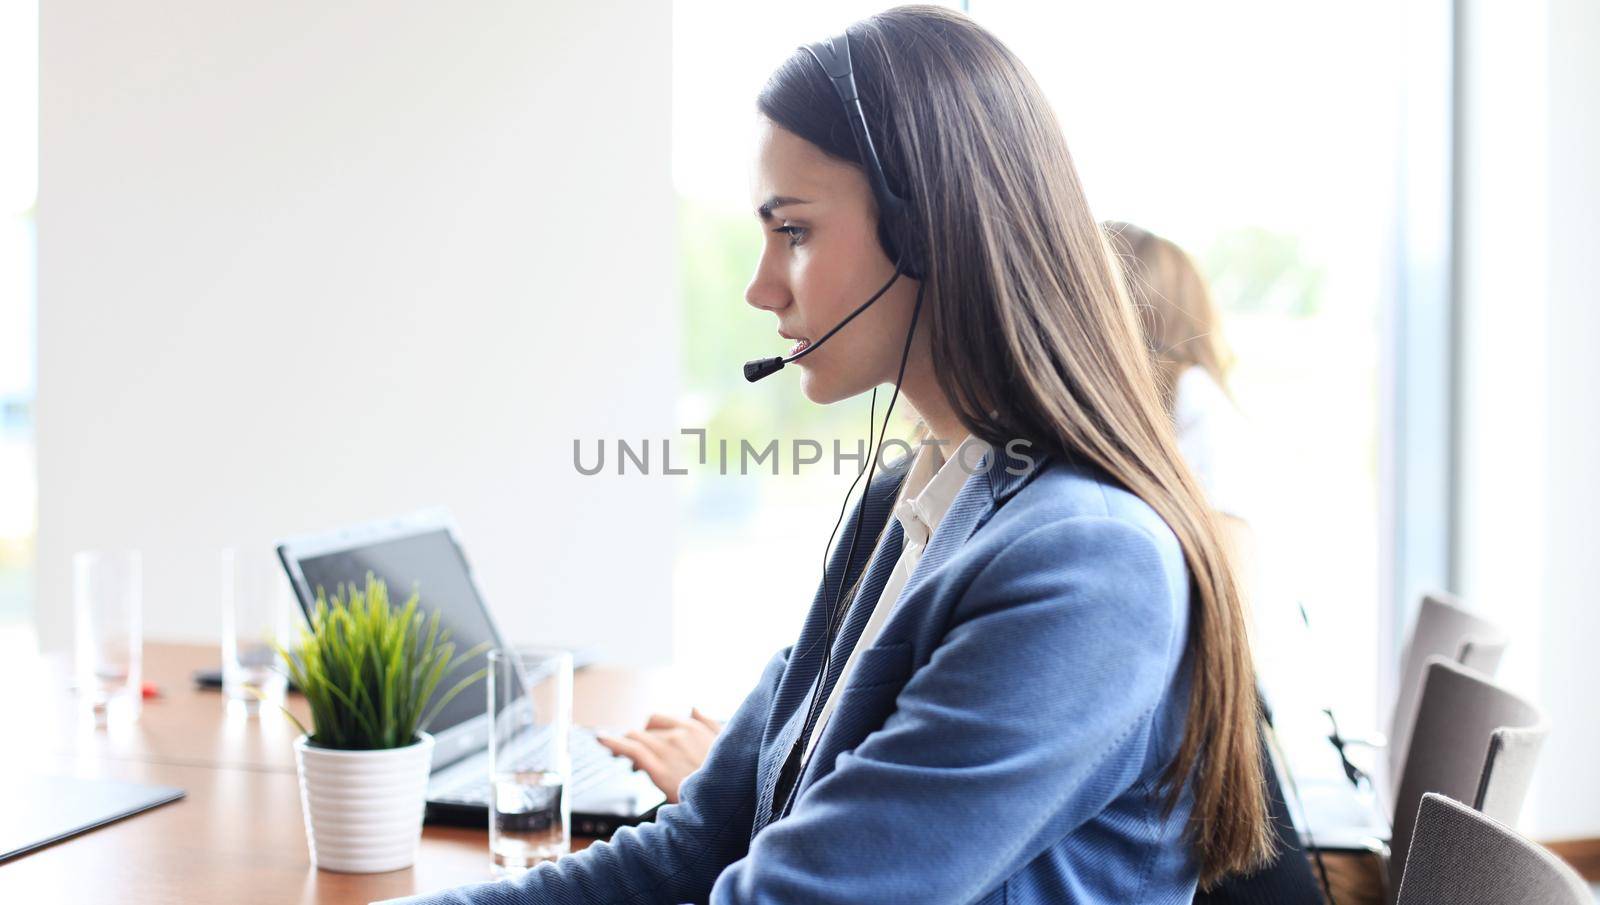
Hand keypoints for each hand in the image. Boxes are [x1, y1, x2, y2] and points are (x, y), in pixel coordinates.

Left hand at [598, 708, 723, 803]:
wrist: (727, 800)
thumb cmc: (727, 777)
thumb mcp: (724, 743)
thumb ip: (708, 723)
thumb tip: (693, 708)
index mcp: (694, 726)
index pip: (661, 719)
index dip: (651, 731)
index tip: (647, 743)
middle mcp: (679, 732)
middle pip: (647, 728)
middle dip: (639, 739)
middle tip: (635, 757)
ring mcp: (667, 748)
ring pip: (636, 737)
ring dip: (626, 747)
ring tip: (624, 762)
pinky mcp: (658, 766)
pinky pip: (630, 748)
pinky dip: (612, 742)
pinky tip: (600, 739)